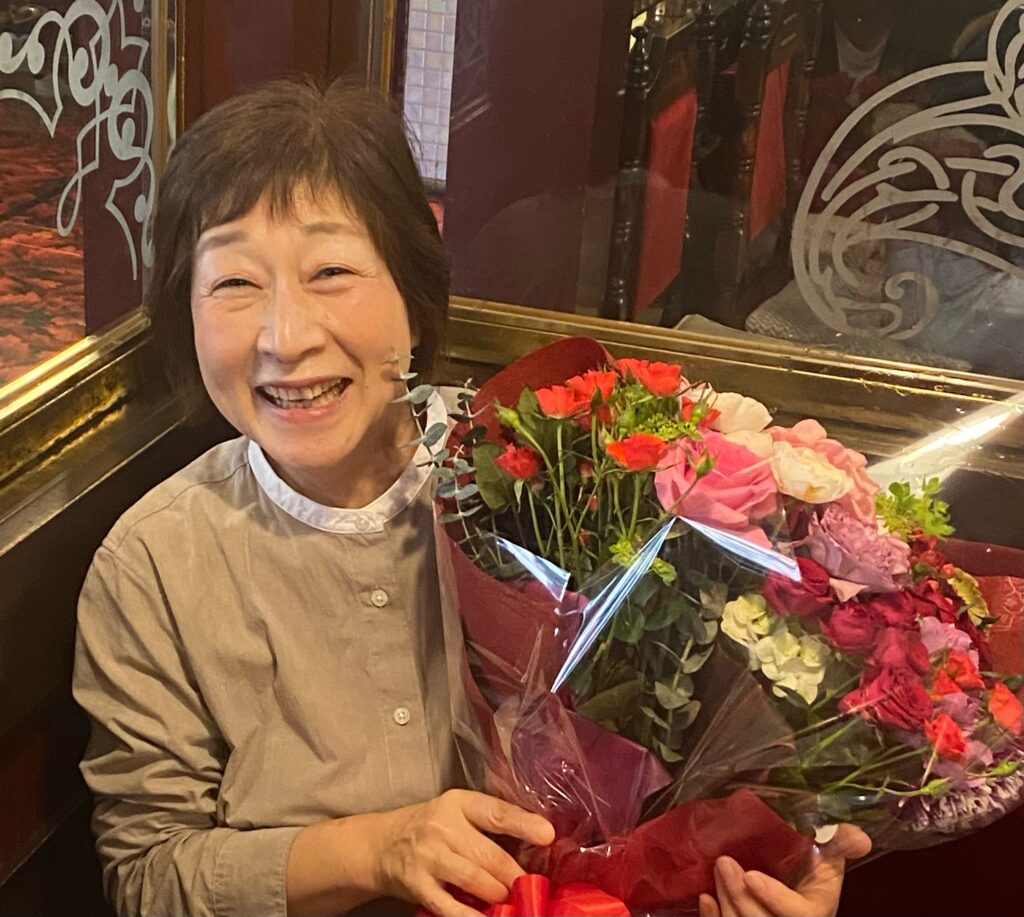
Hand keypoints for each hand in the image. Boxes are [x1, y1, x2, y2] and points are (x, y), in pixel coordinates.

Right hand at [372, 788, 554, 916]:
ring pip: (474, 880)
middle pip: (489, 854)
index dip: (523, 824)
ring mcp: (430, 857)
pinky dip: (471, 916)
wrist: (381, 845)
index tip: (547, 835)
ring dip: (498, 895)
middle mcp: (443, 827)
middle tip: (530, 887)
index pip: (496, 812)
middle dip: (514, 875)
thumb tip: (532, 847)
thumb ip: (487, 825)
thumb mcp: (456, 812)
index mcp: (458, 804)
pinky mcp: (419, 885)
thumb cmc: (430, 827)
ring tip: (511, 902)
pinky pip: (450, 906)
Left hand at [698, 824, 871, 916]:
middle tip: (724, 864)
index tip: (752, 876)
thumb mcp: (828, 859)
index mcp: (815, 913)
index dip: (775, 899)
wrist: (789, 894)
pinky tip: (707, 898)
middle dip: (741, 898)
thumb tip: (860, 837)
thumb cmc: (809, 874)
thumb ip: (839, 844)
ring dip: (726, 901)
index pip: (799, 916)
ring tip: (718, 869)